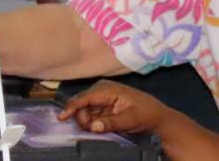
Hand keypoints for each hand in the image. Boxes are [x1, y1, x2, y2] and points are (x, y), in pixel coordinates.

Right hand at [57, 80, 171, 134]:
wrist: (157, 116)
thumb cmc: (145, 114)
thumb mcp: (129, 120)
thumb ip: (110, 123)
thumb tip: (92, 126)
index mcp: (108, 89)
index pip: (85, 97)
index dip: (72, 107)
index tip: (61, 117)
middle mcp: (102, 89)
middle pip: (81, 104)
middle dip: (83, 118)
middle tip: (94, 129)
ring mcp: (102, 96)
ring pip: (84, 109)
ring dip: (87, 120)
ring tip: (101, 127)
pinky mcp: (103, 104)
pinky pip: (90, 112)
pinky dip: (91, 120)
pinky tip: (99, 125)